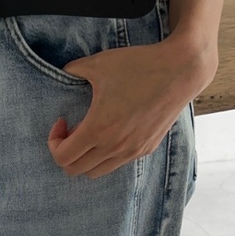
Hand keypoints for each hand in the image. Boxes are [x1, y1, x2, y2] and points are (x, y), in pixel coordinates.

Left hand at [47, 35, 215, 178]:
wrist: (180, 70)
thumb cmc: (138, 65)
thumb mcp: (99, 63)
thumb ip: (74, 69)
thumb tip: (63, 72)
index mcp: (98, 129)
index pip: (62, 158)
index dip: (54, 142)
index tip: (63, 121)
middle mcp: (114, 147)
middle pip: (75, 171)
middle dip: (66, 153)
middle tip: (72, 129)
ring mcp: (132, 151)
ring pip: (96, 172)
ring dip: (86, 157)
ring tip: (91, 131)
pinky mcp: (146, 149)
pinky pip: (117, 163)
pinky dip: (105, 155)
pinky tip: (111, 130)